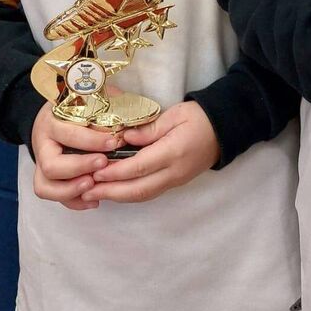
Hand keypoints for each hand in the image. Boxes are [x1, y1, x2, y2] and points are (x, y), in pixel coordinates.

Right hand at [31, 101, 120, 210]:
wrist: (52, 117)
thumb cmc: (76, 107)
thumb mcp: (90, 99)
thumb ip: (107, 107)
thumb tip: (129, 123)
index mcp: (52, 122)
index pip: (68, 134)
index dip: (91, 141)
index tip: (113, 143)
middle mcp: (43, 145)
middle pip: (52, 165)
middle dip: (79, 168)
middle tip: (103, 164)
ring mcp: (41, 165)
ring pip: (45, 186)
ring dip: (71, 190)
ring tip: (94, 186)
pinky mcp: (45, 179)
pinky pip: (52, 196)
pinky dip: (73, 202)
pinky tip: (93, 200)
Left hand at [83, 101, 220, 203]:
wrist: (225, 129)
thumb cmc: (200, 117)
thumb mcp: (175, 114)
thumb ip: (149, 128)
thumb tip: (124, 138)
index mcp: (174, 152)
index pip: (139, 167)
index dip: (115, 172)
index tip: (94, 173)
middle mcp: (174, 172)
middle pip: (138, 189)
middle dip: (110, 192)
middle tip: (85, 191)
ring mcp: (176, 180)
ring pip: (142, 195)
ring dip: (117, 196)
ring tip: (93, 194)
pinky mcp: (175, 182)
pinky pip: (149, 192)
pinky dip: (129, 194)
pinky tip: (114, 191)